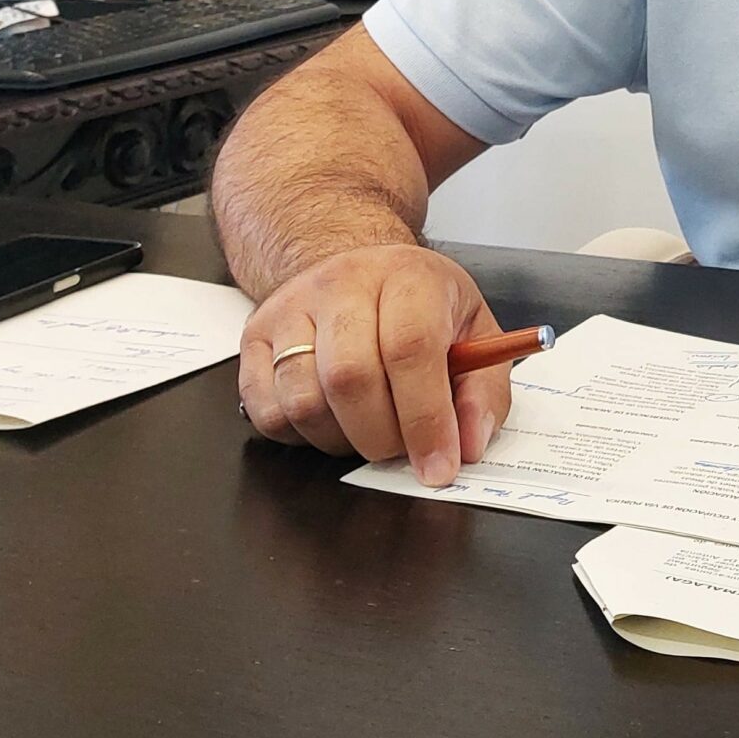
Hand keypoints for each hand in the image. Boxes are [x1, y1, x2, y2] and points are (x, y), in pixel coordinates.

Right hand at [237, 242, 512, 485]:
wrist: (360, 270)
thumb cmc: (420, 306)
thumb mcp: (474, 332)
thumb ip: (482, 392)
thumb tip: (468, 446)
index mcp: (407, 277)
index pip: (410, 348)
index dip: (426, 418)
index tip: (439, 466)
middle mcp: (342, 284)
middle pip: (350, 378)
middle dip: (381, 438)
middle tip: (401, 451)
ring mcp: (291, 308)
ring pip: (304, 400)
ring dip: (340, 440)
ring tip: (367, 429)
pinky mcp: (256, 336)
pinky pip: (267, 411)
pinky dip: (300, 436)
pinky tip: (330, 419)